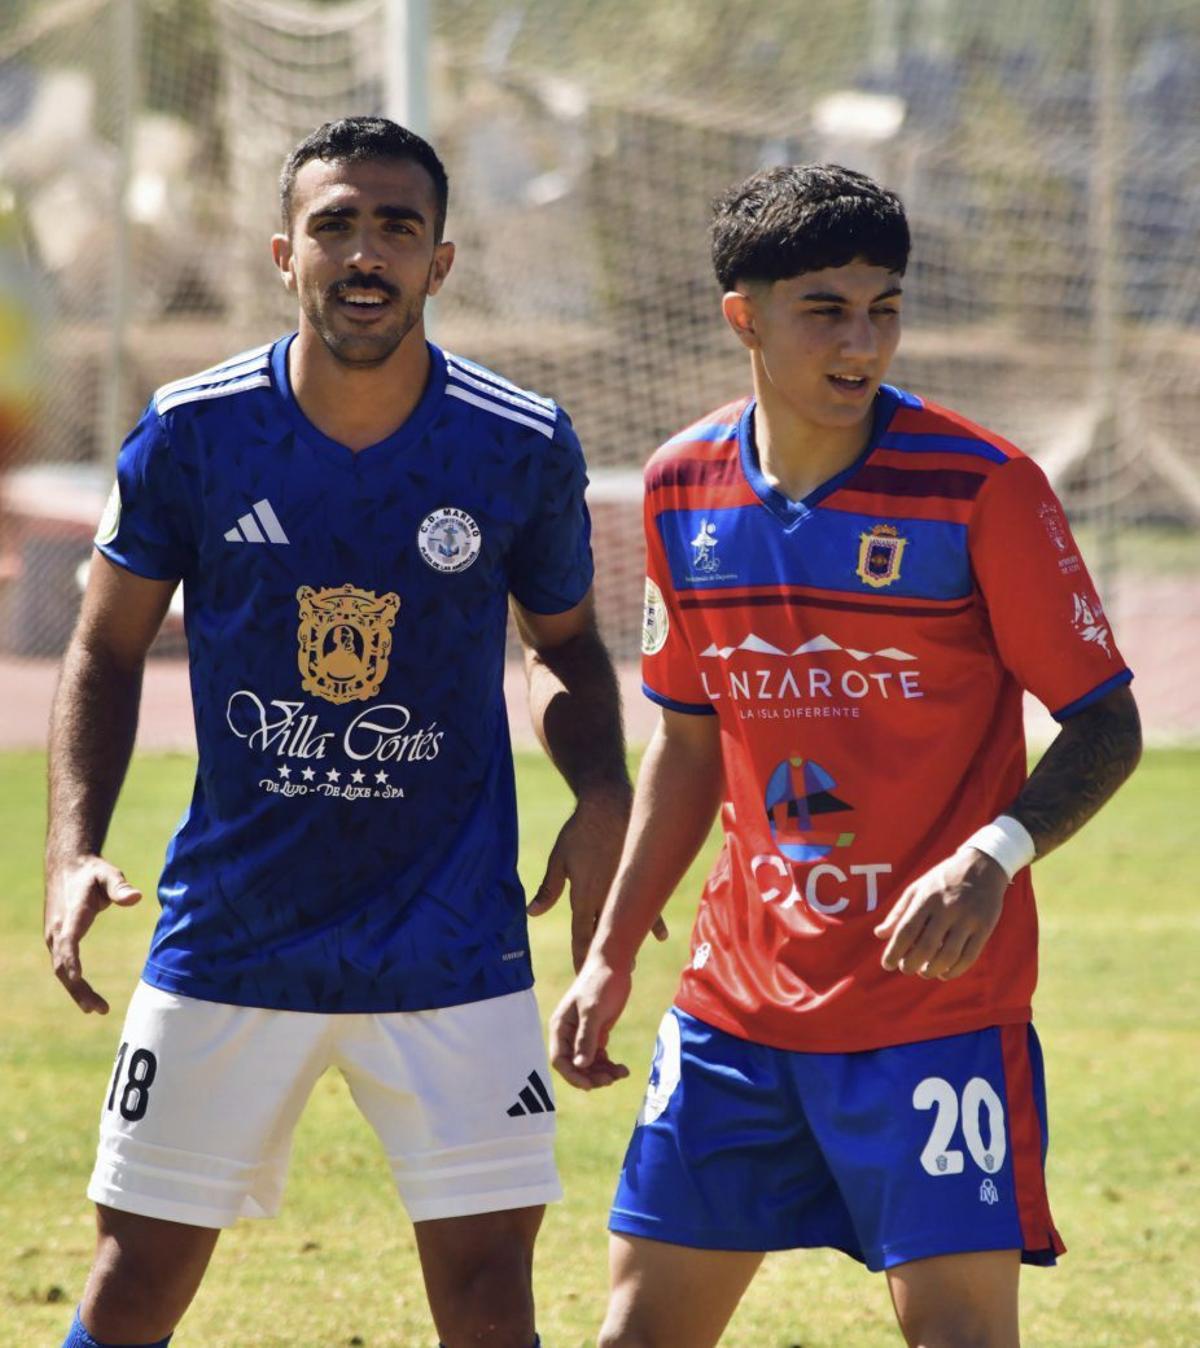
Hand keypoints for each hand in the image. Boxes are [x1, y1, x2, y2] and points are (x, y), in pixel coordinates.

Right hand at [44, 855, 142, 1012]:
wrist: (67, 866)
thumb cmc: (92, 872)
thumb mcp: (108, 874)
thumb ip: (120, 887)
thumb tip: (136, 898)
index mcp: (69, 917)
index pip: (67, 943)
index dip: (71, 961)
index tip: (78, 978)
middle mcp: (57, 931)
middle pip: (63, 966)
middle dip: (78, 989)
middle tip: (99, 1009)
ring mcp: (54, 937)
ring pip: (61, 970)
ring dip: (77, 991)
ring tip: (98, 1009)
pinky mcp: (58, 940)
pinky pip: (64, 966)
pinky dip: (74, 983)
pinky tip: (88, 998)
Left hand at [528, 786, 664, 970]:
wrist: (607, 805)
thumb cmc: (579, 831)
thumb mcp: (558, 859)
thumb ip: (548, 888)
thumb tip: (532, 913)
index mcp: (582, 897)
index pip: (581, 936)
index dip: (579, 957)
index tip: (581, 976)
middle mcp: (605, 899)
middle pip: (604, 937)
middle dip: (604, 959)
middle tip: (605, 982)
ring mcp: (624, 890)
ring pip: (627, 926)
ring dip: (629, 946)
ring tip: (631, 966)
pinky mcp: (639, 878)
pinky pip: (648, 905)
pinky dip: (654, 922)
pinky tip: (661, 937)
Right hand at [549, 956, 632, 1089]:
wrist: (614, 964)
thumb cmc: (600, 982)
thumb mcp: (593, 1010)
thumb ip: (586, 1037)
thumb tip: (580, 1065)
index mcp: (560, 1027)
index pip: (559, 1060)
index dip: (572, 1075)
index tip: (590, 1085)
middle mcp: (569, 1034)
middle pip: (574, 1066)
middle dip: (590, 1076)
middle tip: (610, 1080)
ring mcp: (583, 1034)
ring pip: (588, 1064)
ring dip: (602, 1073)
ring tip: (621, 1073)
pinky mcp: (597, 1033)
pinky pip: (599, 1056)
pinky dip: (609, 1065)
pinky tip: (622, 1069)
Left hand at [874, 848, 1007, 980]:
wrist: (983, 865)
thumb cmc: (944, 878)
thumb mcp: (918, 887)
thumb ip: (898, 912)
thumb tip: (879, 934)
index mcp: (927, 898)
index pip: (906, 931)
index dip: (894, 951)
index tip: (887, 964)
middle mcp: (947, 908)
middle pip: (926, 947)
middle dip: (911, 964)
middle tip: (906, 969)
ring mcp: (968, 919)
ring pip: (948, 955)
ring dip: (932, 970)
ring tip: (924, 971)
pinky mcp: (985, 927)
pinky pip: (969, 956)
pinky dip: (955, 970)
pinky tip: (945, 973)